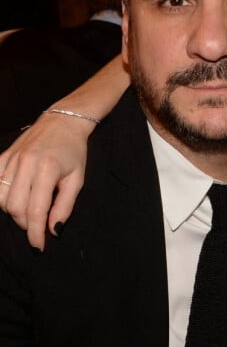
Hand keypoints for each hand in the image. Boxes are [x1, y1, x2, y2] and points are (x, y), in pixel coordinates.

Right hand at [0, 113, 90, 250]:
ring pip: (1, 199)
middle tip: (38, 224)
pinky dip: (0, 197)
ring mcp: (11, 159)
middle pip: (15, 207)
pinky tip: (13, 199)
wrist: (63, 122)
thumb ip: (65, 206)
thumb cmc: (73, 151)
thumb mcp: (77, 178)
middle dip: (25, 223)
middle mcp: (26, 163)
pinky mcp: (2, 156)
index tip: (38, 247)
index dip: (36, 233)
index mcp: (48, 168)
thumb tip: (53, 230)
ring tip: (29, 209)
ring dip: (13, 211)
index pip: (36, 210)